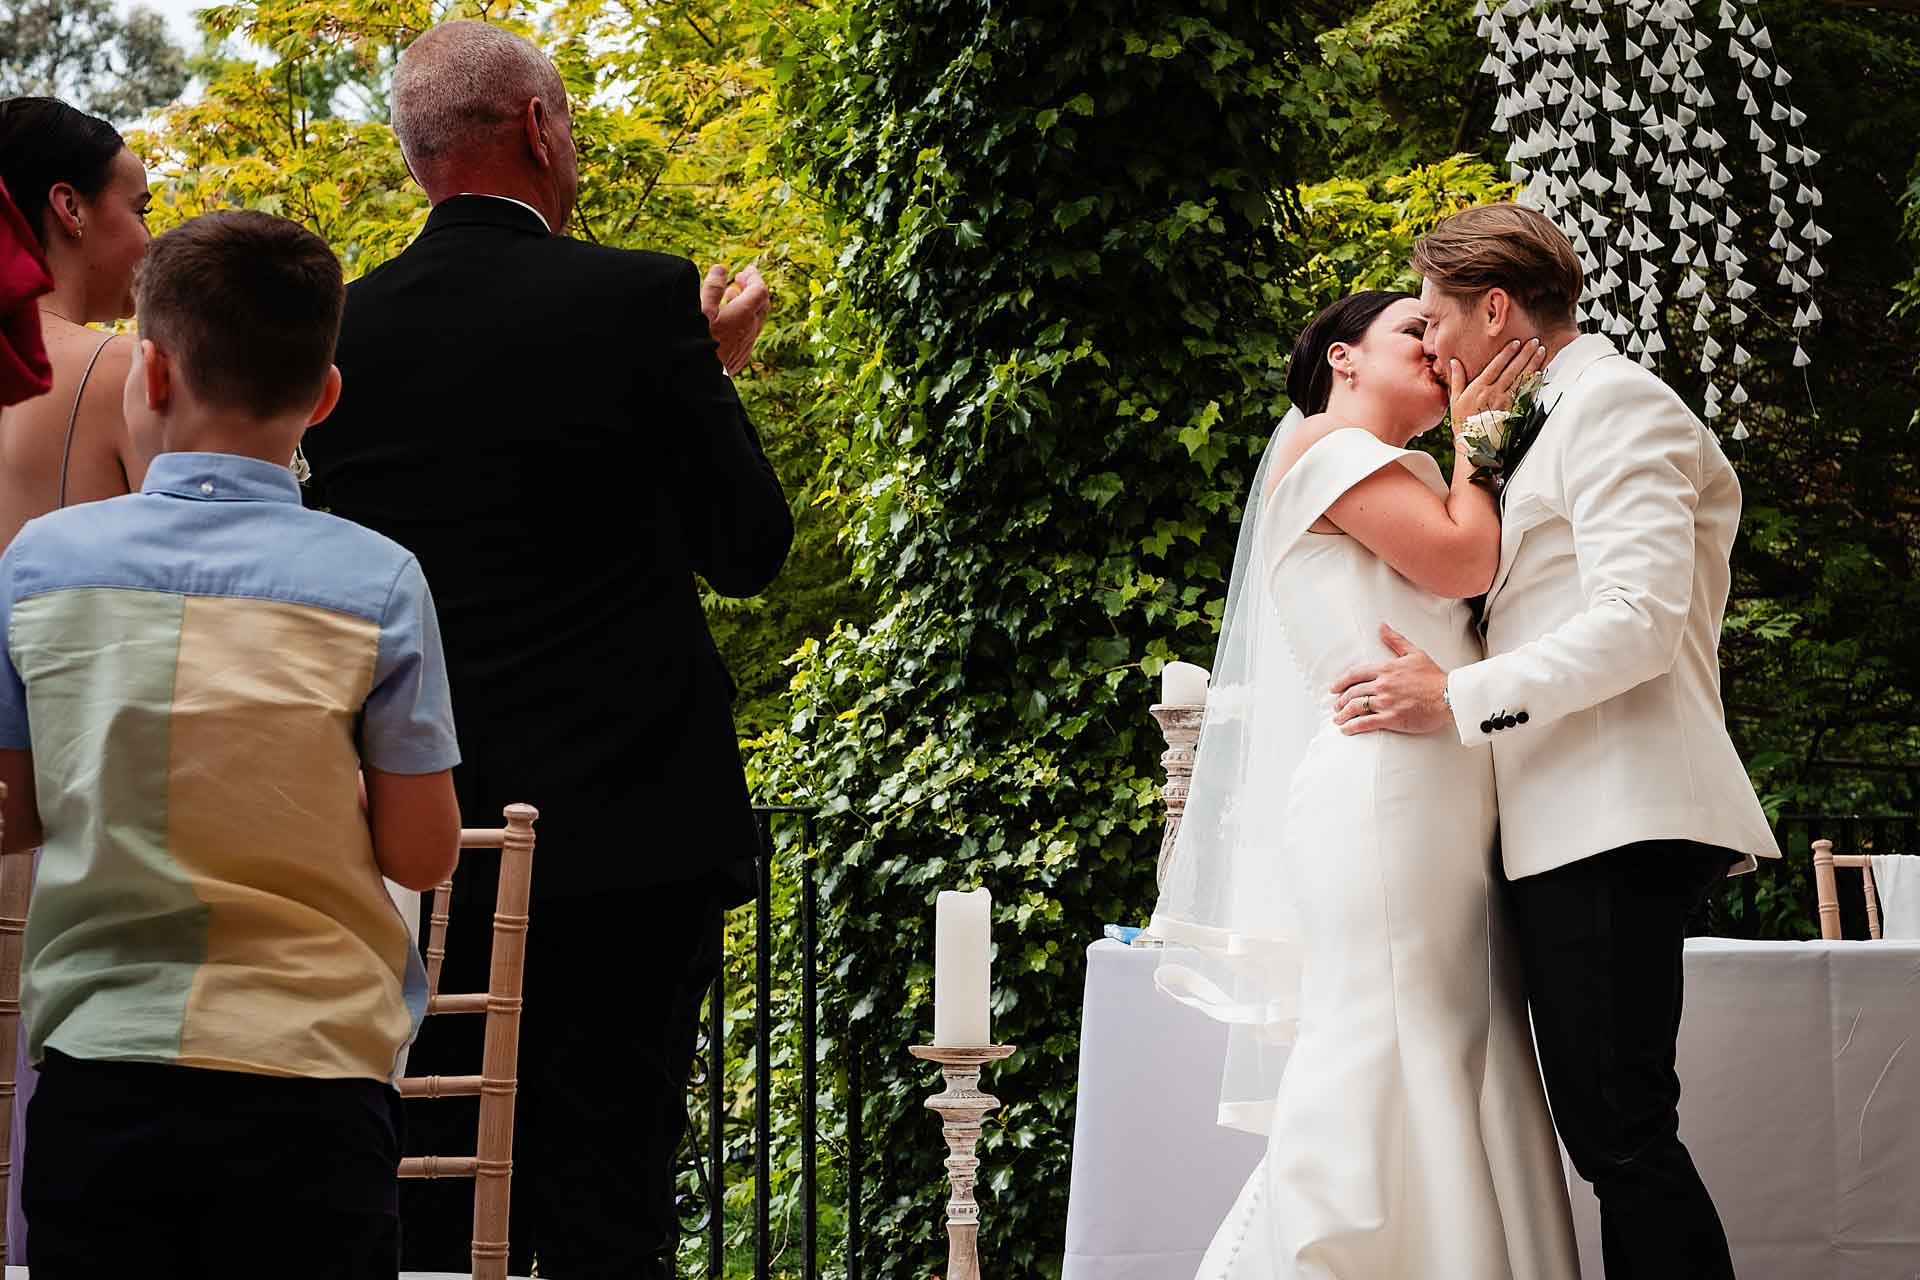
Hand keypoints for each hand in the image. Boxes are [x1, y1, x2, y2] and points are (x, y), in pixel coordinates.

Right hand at [700, 262, 770, 375]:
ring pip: (756, 319)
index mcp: (744, 315)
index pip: (759, 290)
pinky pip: (748, 332)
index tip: (745, 270)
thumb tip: (721, 269)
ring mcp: (747, 344)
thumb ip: (713, 287)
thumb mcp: (702, 310)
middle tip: (740, 279)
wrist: (700, 379)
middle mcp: (751, 329)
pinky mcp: (741, 356)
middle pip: (762, 304)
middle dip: (753, 288)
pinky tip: (728, 320)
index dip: (753, 277)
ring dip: (747, 304)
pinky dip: (743, 319)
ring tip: (731, 295)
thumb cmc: (698, 342)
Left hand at [1331, 624, 1452, 735]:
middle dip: (1341, 700)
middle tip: (1336, 705)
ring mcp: (1385, 702)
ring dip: (1343, 714)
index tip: (1334, 688)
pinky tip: (1346, 729)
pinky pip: (1365, 723)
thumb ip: (1396, 641)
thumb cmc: (1434, 676)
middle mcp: (1382, 685)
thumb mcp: (1414, 653)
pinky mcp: (1391, 718)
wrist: (1449, 696)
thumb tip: (1381, 627)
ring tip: (1338, 718)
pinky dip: (1352, 726)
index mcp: (1386, 669)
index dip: (1341, 681)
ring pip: (1356, 707)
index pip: (1355, 674)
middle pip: (1353, 692)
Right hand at [1448, 338, 1546, 426]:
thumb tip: (1453, 361)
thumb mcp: (1455, 400)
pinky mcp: (1514, 411)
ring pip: (1522, 379)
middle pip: (1512, 370)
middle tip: (1534, 341)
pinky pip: (1526, 393)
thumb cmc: (1463, 422)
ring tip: (1541, 351)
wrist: (1474, 445)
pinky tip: (1541, 372)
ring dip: (1532, 364)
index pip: (1496, 366)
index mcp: (1479, 388)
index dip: (1506, 353)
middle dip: (1524, 354)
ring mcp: (1505, 402)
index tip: (1516, 342)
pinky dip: (1534, 382)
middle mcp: (1494, 393)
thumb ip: (1457, 379)